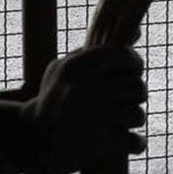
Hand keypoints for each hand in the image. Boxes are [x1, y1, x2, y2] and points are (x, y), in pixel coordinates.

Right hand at [26, 44, 146, 173]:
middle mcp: (85, 88)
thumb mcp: (64, 68)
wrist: (34, 140)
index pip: (121, 55)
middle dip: (136, 94)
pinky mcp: (101, 142)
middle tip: (126, 99)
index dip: (133, 63)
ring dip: (132, 120)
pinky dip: (135, 143)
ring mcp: (94, 116)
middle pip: (136, 86)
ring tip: (120, 121)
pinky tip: (125, 141)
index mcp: (75, 67)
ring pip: (137, 114)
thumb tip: (138, 30)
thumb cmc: (53, 99)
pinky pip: (136, 140)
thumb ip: (96, 51)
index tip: (132, 71)